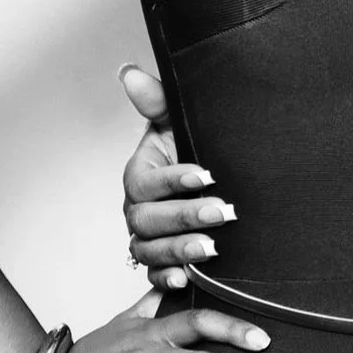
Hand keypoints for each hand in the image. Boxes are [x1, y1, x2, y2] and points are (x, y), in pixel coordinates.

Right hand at [118, 64, 232, 290]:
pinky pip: (155, 277)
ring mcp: (147, 238)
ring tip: (212, 248)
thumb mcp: (177, 123)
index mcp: (140, 176)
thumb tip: (129, 72)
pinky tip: (188, 279)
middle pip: (148, 220)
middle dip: (185, 216)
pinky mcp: (161, 262)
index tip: (207, 175)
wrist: (214, 182)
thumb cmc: (191, 150)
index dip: (175, 179)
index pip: (147, 182)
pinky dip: (168, 279)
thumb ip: (157, 100)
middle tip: (223, 212)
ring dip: (180, 250)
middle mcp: (138, 210)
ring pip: (150, 250)